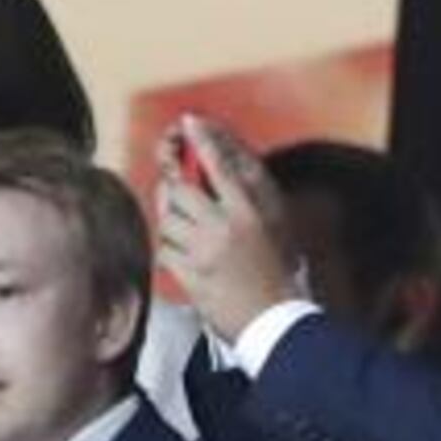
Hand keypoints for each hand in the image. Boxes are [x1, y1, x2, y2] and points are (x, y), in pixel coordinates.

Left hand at [152, 115, 299, 339]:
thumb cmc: (275, 274)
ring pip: (168, 222)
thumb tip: (216, 184)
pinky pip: (164, 251)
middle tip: (174, 193)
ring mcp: (204, 250)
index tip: (189, 122)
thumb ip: (243, 205)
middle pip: (180, 192)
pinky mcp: (189, 274)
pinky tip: (182, 257)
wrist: (274, 318)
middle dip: (172, 192)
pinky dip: (168, 251)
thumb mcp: (269, 230)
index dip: (202, 141)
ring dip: (171, 226)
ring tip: (185, 235)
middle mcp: (224, 226)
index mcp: (249, 211)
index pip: (220, 167)